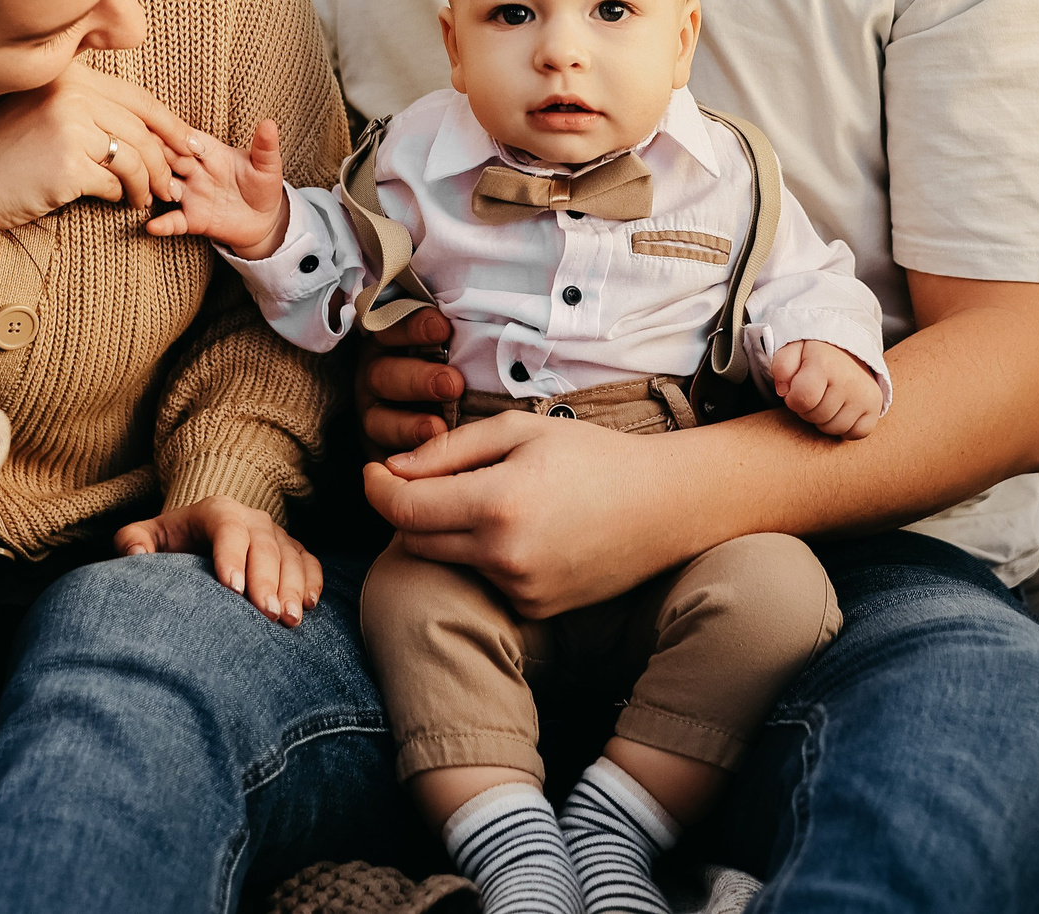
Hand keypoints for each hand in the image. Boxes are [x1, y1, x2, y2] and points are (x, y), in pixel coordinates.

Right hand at [0, 59, 194, 232]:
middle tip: (174, 184)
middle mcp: (71, 93)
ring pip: (136, 158)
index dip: (169, 124)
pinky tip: (119, 203)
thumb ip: (88, 107)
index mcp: (69, 76)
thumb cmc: (3, 152)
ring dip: (149, 184)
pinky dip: (122, 197)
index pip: (138, 98)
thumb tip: (149, 130)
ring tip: (146, 199)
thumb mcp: (44, 111)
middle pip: (142, 130)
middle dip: (166, 161)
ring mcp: (70, 127)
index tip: (187, 145)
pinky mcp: (68, 164)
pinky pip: (116, 184)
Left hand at [114, 496, 322, 627]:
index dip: (232, 556)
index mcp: (216, 511)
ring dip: (294, 587)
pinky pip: (309, 562)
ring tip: (290, 619)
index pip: (228, 528)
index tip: (232, 589)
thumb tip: (136, 556)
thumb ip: (132, 541)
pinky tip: (310, 606)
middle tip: (267, 614)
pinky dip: (313, 581)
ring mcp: (275, 534)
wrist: (199, 535)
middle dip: (267, 580)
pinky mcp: (292, 550)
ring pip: (291, 555)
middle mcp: (251, 518)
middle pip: (264, 545)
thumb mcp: (145, 536)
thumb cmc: (171, 542)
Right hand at [147, 122, 289, 258]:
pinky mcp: (193, 219)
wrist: (264, 220)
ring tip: (150, 189)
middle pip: (169, 158)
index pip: (186, 137)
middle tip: (142, 153)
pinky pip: (173, 221)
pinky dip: (162, 224)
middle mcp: (195, 171)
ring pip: (165, 186)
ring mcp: (191, 194)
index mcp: (210, 151)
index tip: (160, 128)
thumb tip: (270, 123)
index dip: (174, 133)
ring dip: (156, 186)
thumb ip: (265, 147)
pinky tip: (152, 227)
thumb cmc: (263, 186)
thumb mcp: (267, 167)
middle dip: (156, 154)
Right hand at [354, 308, 462, 451]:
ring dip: (407, 424)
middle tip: (452, 384)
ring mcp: (376, 415)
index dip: (410, 326)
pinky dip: (402, 458)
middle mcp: (379, 376)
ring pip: (377, 419)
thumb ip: (465, 334)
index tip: (442, 328)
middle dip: (417, 379)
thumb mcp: (461, 346)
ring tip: (437, 428)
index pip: (390, 326)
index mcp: (391, 341)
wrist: (469, 425)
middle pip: (382, 374)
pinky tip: (426, 462)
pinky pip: (382, 457)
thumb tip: (490, 317)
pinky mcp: (380, 451)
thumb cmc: (469, 369)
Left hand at [363, 414, 698, 617]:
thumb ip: (448, 449)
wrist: (664, 507)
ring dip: (447, 532)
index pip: (403, 508)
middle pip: (415, 539)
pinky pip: (484, 580)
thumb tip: (393, 469)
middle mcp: (504, 555)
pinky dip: (484, 555)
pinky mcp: (535, 608)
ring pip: (448, 561)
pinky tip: (520, 529)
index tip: (374, 471)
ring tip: (486, 498)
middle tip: (422, 478)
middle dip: (407, 508)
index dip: (378, 488)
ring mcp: (520, 589)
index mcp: (497, 503)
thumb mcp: (520, 430)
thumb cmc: (593, 456)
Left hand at [770, 340, 883, 440]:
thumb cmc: (814, 353)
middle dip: (808, 410)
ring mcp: (865, 395)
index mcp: (824, 365)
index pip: (802, 400)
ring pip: (834, 428)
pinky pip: (856, 433)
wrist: (847, 347)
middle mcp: (848, 381)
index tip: (796, 390)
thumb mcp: (791, 349)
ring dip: (825, 420)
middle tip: (813, 394)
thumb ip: (781, 367)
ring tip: (826, 400)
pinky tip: (841, 411)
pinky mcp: (876, 406)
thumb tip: (784, 392)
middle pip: (817, 417)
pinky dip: (846, 427)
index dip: (793, 400)